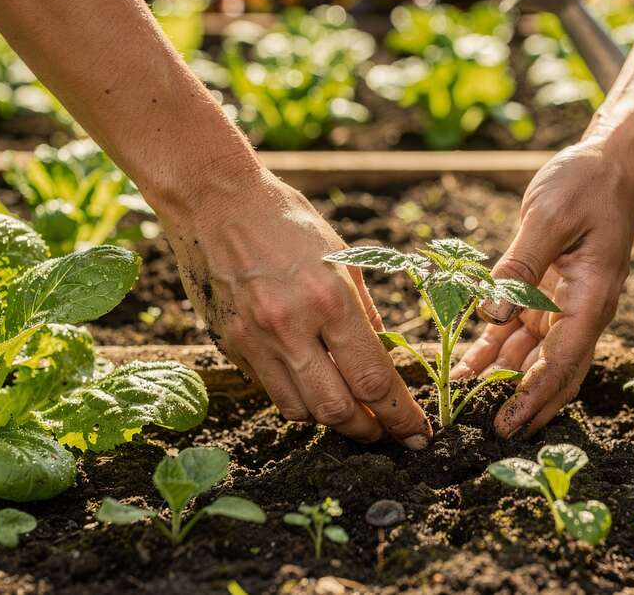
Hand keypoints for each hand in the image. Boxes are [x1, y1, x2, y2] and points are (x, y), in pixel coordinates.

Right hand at [155, 164, 432, 448]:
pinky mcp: (231, 345)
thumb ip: (364, 314)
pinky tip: (313, 387)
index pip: (373, 379)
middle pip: (337, 409)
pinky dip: (298, 398)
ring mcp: (255, 339)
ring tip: (353, 415)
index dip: (400, 414)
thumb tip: (385, 359)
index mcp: (330, 299)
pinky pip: (271, 390)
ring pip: (301, 410)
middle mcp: (291, 326)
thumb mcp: (343, 257)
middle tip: (387, 432)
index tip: (418, 431)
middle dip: (369, 430)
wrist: (215, 201)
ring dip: (332, 420)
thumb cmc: (287, 221)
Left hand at [451, 139, 633, 437]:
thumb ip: (518, 266)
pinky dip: (493, 347)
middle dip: (522, 404)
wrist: (610, 163)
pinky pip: (518, 329)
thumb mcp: (548, 218)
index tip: (508, 425)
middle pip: (551, 372)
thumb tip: (490, 315)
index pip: (562, 363)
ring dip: (500, 378)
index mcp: (590, 300)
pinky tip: (466, 363)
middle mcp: (580, 310)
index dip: (533, 398)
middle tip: (487, 433)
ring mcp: (563, 303)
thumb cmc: (586, 185)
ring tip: (463, 399)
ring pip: (530, 355)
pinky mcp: (546, 290)